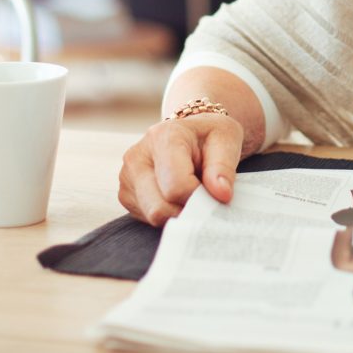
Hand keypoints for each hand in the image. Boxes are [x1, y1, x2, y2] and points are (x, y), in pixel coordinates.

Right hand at [118, 113, 243, 226]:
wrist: (191, 133)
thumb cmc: (209, 136)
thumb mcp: (226, 139)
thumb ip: (223, 167)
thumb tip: (221, 195)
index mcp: (163, 137)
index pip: (176, 187)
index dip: (200, 198)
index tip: (216, 192)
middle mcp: (138, 156)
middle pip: (159, 207)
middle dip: (188, 210)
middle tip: (205, 198)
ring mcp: (127, 176)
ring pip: (153, 216)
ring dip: (177, 213)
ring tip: (191, 193)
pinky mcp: (125, 194)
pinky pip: (147, 219)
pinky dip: (167, 214)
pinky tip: (177, 197)